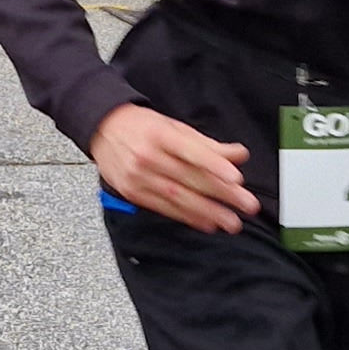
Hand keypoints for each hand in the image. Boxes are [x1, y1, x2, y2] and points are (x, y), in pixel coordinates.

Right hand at [90, 103, 258, 234]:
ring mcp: (139, 177)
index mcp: (161, 135)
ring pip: (178, 197)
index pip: (191, 151)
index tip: (237, 178)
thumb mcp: (174, 127)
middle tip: (247, 205)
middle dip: (222, 194)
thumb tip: (239, 155)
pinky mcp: (133, 193)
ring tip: (231, 222)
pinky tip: (207, 223)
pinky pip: (164, 208)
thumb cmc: (142, 127)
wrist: (102, 130)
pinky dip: (188, 217)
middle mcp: (148, 156)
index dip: (215, 165)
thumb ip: (207, 144)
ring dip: (208, 212)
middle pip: (190, 178)